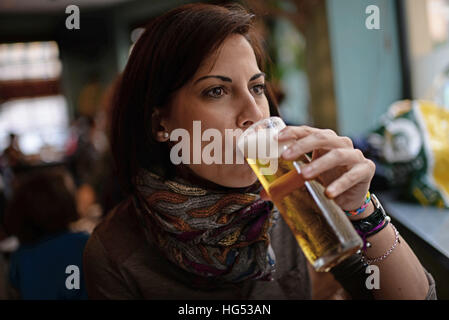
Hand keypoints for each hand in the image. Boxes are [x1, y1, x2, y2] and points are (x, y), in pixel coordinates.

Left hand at [260, 125, 375, 211]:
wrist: (350, 199)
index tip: (277, 138)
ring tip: (304, 176)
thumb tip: (263, 194)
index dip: (292, 132)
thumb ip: (287, 181)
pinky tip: (328, 193)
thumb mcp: (307, 177)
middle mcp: (339, 143)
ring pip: (337, 154)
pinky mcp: (366, 169)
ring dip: (319, 164)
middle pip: (321, 138)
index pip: (307, 131)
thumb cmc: (326, 181)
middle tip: (285, 157)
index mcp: (323, 140)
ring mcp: (354, 155)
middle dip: (301, 146)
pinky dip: (340, 184)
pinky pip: (353, 175)